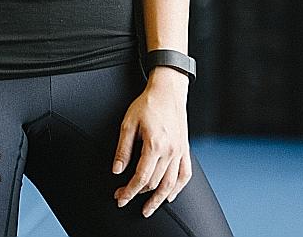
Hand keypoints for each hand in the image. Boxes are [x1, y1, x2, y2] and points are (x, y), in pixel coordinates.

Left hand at [112, 68, 192, 216]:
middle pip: (154, 182)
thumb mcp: (128, 123)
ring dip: (158, 199)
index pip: (141, 177)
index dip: (129, 191)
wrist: (168, 92)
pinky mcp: (185, 150)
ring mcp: (180, 152)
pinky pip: (185, 174)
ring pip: (171, 184)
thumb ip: (123, 149)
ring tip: (147, 209)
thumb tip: (116, 170)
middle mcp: (170, 151)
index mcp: (155, 144)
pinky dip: (178, 188)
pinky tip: (169, 196)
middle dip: (137, 194)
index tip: (119, 198)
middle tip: (123, 199)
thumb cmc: (146, 104)